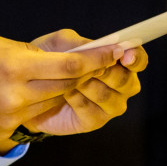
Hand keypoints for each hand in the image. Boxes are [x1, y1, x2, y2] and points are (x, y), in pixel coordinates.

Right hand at [0, 31, 123, 149]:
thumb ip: (20, 51)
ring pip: (53, 101)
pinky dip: (39, 100)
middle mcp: (16, 95)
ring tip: (68, 73)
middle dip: (87, 73)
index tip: (117, 51)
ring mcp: (10, 117)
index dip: (97, 59)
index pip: (69, 65)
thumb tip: (45, 57)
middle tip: (104, 62)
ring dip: (65, 87)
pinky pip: (32, 114)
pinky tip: (31, 89)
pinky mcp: (2, 130)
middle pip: (68, 85)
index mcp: (11, 66)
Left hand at [7, 30, 146, 143]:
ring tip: (68, 79)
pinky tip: (64, 93)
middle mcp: (120, 86)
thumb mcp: (60, 44)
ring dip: (87, 86)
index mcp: (118, 62)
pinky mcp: (94, 121)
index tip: (124, 55)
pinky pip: (91, 111)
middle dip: (106, 72)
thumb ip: (82, 44)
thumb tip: (104, 47)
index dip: (135, 57)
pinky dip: (77, 100)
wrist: (28, 86)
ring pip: (108, 97)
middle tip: (85, 67)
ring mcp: (109, 106)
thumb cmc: (49, 59)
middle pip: (126, 81)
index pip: (138, 60)